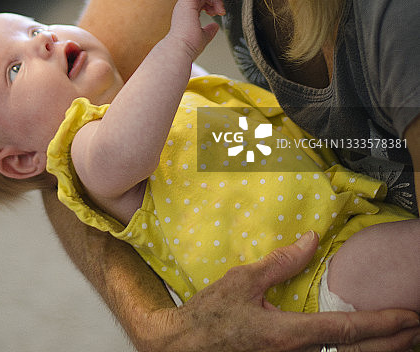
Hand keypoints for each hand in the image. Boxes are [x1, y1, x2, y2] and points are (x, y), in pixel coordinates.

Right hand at [140, 231, 419, 351]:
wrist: (185, 347)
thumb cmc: (211, 314)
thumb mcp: (243, 280)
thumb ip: (281, 262)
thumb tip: (312, 240)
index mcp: (288, 334)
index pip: (346, 331)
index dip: (382, 324)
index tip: (409, 316)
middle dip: (392, 342)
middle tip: (416, 327)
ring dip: (377, 350)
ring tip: (401, 337)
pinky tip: (361, 346)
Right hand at [168, 0, 227, 60]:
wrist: (181, 49)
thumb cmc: (190, 46)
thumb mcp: (204, 36)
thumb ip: (209, 30)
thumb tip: (215, 26)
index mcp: (188, 12)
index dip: (213, 1)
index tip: (221, 11)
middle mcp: (185, 6)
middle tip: (223, 7)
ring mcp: (185, 3)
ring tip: (221, 1)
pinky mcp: (186, 1)